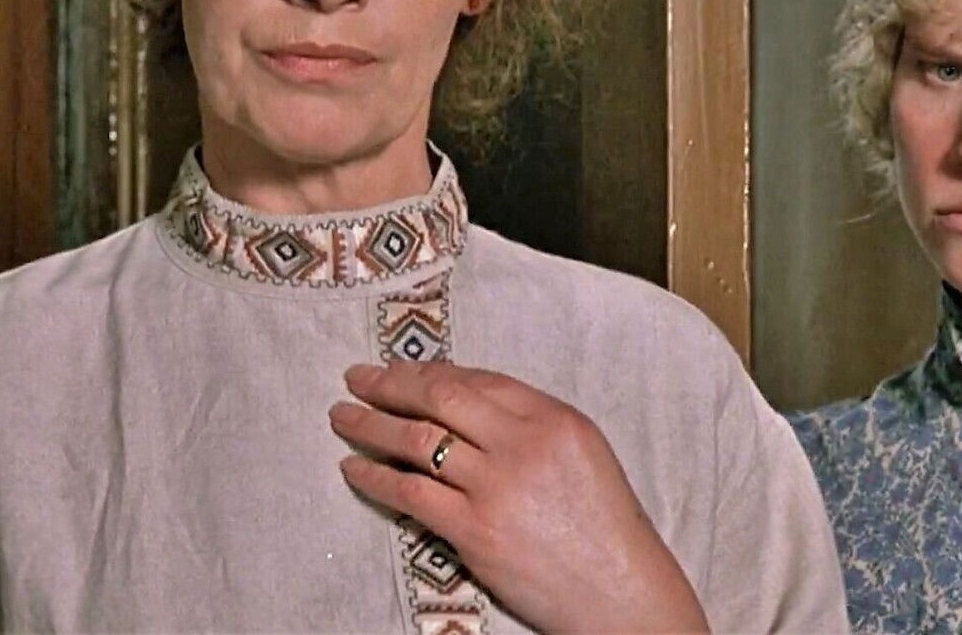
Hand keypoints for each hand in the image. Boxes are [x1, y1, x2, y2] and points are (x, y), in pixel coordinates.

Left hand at [330, 361, 709, 634]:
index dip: (431, 371)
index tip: (400, 371)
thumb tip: (465, 406)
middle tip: (357, 378)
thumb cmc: (604, 526)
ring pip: (416, 440)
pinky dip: (374, 477)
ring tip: (342, 416)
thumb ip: (532, 426)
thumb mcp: (583, 453)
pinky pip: (409, 494)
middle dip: (390, 384)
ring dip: (370, 425)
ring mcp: (496, 487)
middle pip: (440, 397)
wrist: (619, 590)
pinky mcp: (474, 530)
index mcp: (555, 418)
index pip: (480, 379)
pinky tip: (354, 469)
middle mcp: (523, 444)